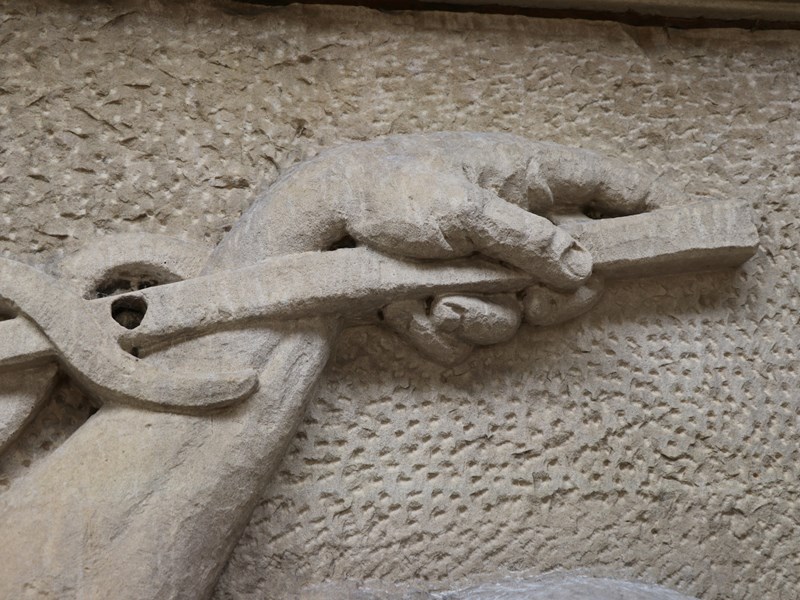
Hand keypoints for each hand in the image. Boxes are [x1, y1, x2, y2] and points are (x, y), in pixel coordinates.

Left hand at [216, 132, 676, 363]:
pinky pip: (463, 331)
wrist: (325, 213)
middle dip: (546, 301)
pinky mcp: (447, 290)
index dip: (642, 209)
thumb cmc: (394, 190)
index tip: (666, 232)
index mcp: (526, 179)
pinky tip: (407, 306)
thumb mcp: (465, 211)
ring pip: (511, 314)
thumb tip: (584, 268)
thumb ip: (529, 240)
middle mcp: (513, 223)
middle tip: (532, 306)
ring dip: (475, 318)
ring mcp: (481, 261)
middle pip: (569, 276)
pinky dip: (435, 327)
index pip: (607, 185)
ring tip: (438, 302)